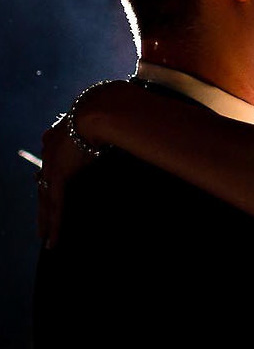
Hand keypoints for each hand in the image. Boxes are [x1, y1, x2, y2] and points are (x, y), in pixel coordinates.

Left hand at [38, 114, 94, 247]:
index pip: (50, 166)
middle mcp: (49, 152)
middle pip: (43, 186)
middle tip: (42, 226)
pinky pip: (55, 206)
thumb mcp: (99, 124)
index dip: (47, 182)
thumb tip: (117, 132)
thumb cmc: (105, 111)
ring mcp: (52, 165)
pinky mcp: (58, 176)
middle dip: (43, 207)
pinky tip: (53, 240)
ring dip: (45, 221)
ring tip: (46, 239)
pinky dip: (54, 224)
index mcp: (57, 138)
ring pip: (46, 200)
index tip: (47, 193)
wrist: (98, 109)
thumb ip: (101, 132)